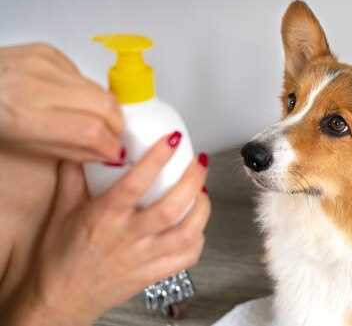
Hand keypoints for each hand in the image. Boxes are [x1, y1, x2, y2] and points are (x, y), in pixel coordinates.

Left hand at [0, 42, 123, 161]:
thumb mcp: (22, 146)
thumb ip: (71, 150)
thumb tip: (107, 152)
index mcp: (24, 116)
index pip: (90, 130)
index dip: (110, 144)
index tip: (115, 153)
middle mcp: (36, 85)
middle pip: (104, 104)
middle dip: (117, 124)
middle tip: (114, 136)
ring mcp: (42, 63)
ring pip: (99, 88)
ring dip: (104, 108)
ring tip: (94, 120)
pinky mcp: (47, 50)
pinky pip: (81, 74)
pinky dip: (84, 90)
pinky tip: (69, 98)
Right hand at [5, 133, 210, 325]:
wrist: (60, 300)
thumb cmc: (60, 257)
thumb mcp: (62, 210)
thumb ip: (74, 175)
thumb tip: (86, 146)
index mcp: (105, 218)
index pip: (135, 184)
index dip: (157, 159)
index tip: (172, 139)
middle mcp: (129, 237)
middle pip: (171, 208)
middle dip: (192, 181)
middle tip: (198, 162)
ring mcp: (145, 258)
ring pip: (186, 233)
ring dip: (202, 209)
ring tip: (203, 191)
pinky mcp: (154, 274)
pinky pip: (187, 257)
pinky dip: (198, 238)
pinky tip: (197, 224)